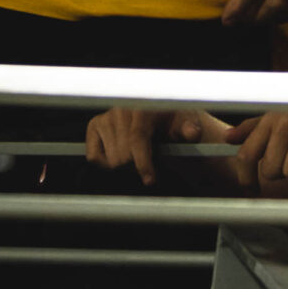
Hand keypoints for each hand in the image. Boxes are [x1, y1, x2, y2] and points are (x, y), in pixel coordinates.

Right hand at [84, 107, 232, 186]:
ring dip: (124, 167)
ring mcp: (106, 117)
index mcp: (143, 107)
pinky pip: (94, 157)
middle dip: (136, 166)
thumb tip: (193, 132)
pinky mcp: (94, 126)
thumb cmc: (176, 124)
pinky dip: (106, 164)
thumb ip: (190, 130)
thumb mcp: (187, 126)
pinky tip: (120, 156)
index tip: (150, 181)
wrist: (163, 117)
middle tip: (148, 164)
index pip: (137, 139)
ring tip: (137, 158)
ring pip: (110, 160)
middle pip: (123, 156)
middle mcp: (122, 109)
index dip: (143, 163)